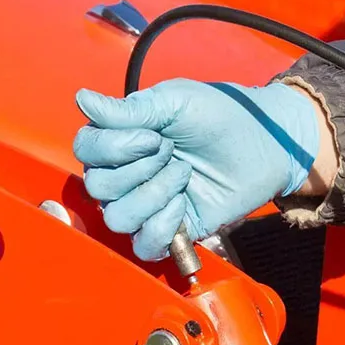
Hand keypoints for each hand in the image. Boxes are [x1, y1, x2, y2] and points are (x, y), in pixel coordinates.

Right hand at [73, 79, 321, 259]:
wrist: (262, 144)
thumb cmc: (221, 117)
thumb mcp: (175, 102)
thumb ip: (130, 108)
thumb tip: (81, 99)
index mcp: (123, 140)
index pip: (85, 150)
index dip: (112, 147)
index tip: (153, 136)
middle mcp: (129, 175)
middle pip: (97, 187)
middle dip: (138, 169)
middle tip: (173, 153)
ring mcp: (150, 205)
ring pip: (117, 218)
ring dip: (151, 196)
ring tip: (183, 175)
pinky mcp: (174, 230)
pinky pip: (144, 245)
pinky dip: (160, 227)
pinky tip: (183, 205)